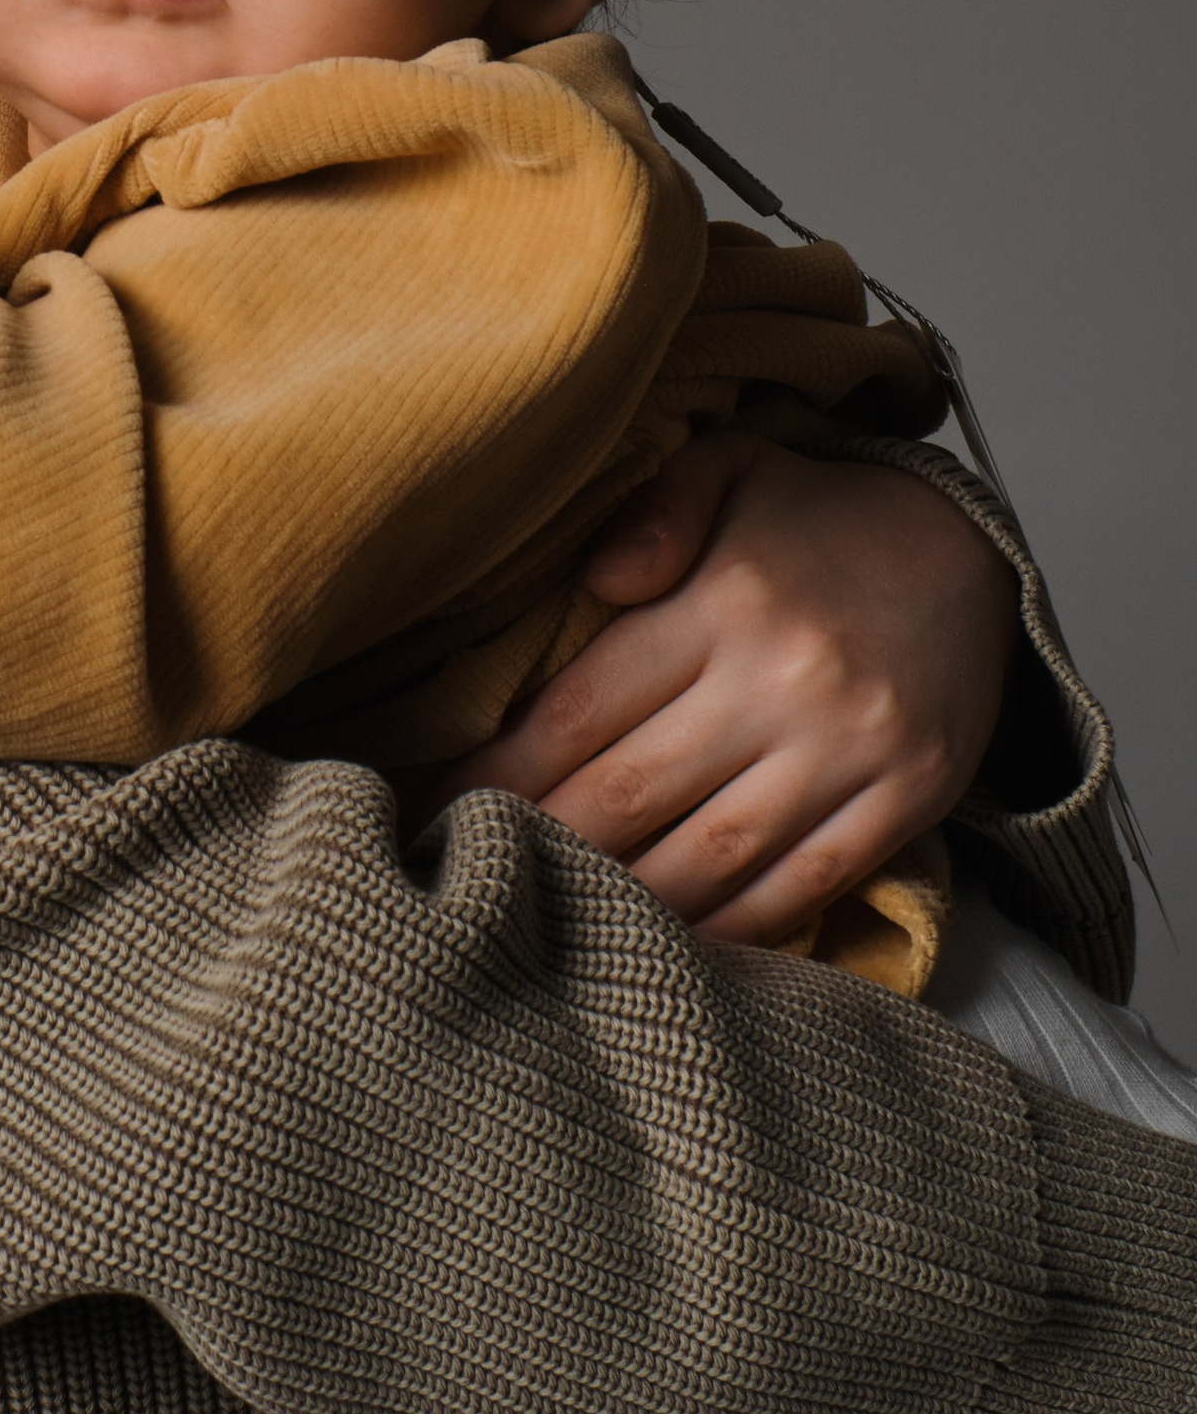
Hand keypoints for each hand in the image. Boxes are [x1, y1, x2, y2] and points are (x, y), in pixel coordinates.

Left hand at [433, 431, 1019, 946]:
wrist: (975, 555)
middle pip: (632, 793)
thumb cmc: (817, 519)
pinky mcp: (906, 801)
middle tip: (469, 878)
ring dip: (621, 900)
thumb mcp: (732, 467)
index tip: (436, 806)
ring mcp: (851, 751)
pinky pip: (803, 886)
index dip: (499, 768)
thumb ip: (655, 509)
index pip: (583, 707)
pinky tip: (669, 946)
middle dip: (539, 843)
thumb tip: (596, 578)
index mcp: (727, 602)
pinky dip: (732, 929)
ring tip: (550, 923)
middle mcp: (785, 682)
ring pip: (710, 858)